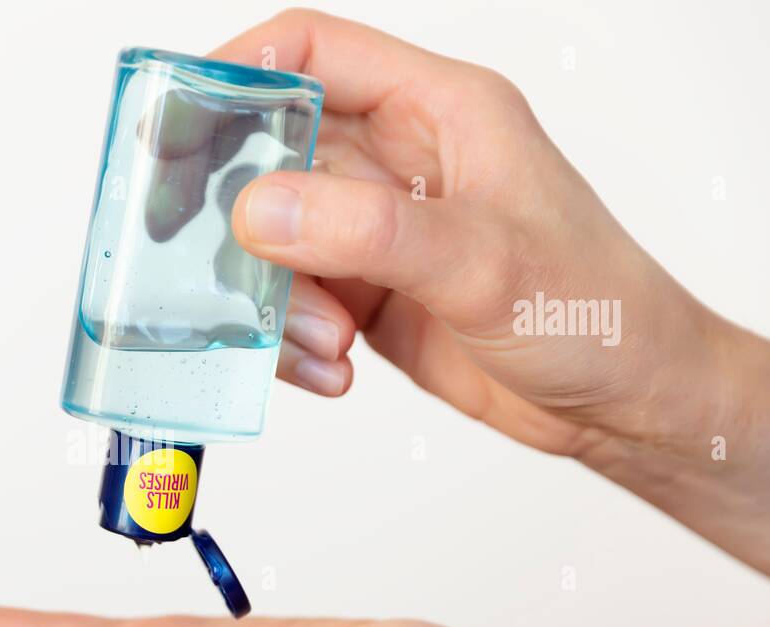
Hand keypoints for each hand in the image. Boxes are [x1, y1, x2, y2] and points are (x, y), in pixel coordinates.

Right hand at [217, 11, 769, 570]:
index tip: (173, 127)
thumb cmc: (595, 310)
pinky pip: (292, 302)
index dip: (234, 75)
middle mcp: (399, 162)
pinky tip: (334, 370)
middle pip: (271, 152)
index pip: (311, 53)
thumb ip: (367, 230)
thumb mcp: (484, 262)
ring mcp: (377, 231)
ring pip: (273, 241)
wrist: (623, 403)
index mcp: (437, 111)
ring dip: (276, 300)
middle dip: (229, 207)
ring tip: (324, 344)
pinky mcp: (367, 293)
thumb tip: (258, 208)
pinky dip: (293, 342)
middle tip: (187, 250)